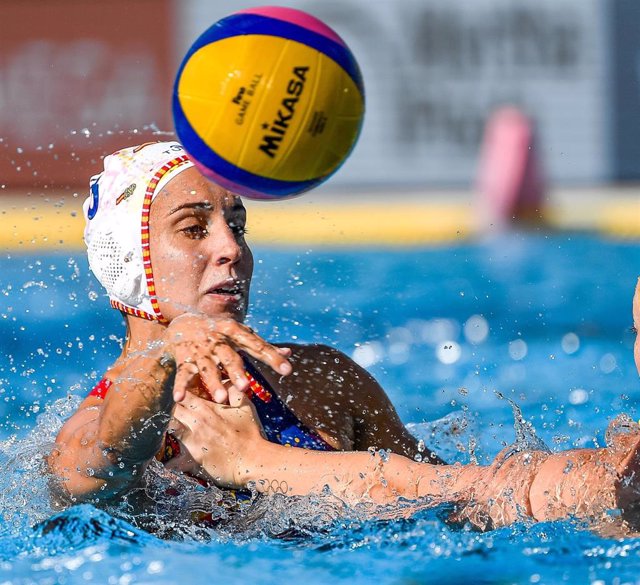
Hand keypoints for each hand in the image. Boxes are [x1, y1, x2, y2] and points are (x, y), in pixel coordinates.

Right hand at [163, 313, 291, 402]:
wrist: (184, 321)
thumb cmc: (220, 331)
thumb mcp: (241, 334)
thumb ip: (262, 346)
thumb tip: (289, 353)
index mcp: (235, 332)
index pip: (257, 345)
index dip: (272, 357)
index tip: (287, 370)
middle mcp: (218, 340)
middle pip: (230, 357)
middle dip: (237, 372)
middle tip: (246, 388)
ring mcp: (200, 350)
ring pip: (207, 367)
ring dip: (213, 383)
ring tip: (221, 398)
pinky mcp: (184, 358)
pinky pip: (183, 374)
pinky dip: (181, 386)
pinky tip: (180, 398)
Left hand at [170, 388, 265, 488]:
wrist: (253, 459)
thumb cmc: (250, 433)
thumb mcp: (246, 407)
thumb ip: (234, 391)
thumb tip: (227, 380)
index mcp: (207, 409)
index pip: (183, 395)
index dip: (178, 394)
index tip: (177, 396)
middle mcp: (196, 423)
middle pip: (171, 411)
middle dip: (168, 410)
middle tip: (168, 412)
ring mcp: (191, 441)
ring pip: (168, 431)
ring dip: (165, 430)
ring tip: (165, 430)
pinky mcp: (191, 460)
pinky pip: (171, 460)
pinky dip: (168, 460)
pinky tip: (166, 458)